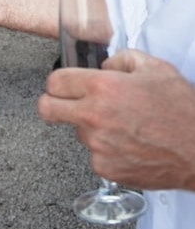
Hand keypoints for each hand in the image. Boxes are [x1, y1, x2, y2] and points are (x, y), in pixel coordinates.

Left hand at [38, 49, 194, 191]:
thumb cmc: (183, 112)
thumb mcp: (155, 68)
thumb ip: (122, 59)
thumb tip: (105, 65)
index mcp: (102, 88)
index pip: (54, 82)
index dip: (59, 82)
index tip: (64, 86)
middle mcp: (94, 116)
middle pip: (47, 109)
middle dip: (53, 104)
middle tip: (67, 104)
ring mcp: (98, 145)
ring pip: (77, 132)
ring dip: (90, 128)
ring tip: (122, 126)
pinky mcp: (106, 169)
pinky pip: (94, 155)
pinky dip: (106, 150)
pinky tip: (128, 144)